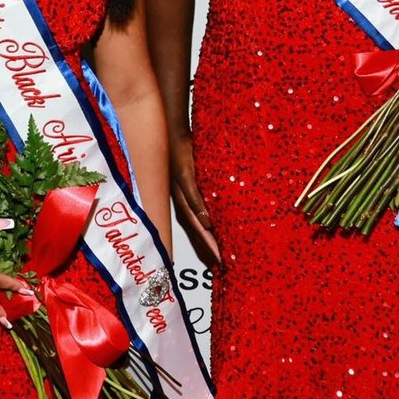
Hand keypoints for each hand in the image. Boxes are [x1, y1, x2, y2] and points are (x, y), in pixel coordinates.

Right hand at [169, 132, 220, 266]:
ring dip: (210, 239)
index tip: (222, 262)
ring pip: (200, 225)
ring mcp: (187, 198)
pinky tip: (218, 226)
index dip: (210, 247)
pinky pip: (201, 213)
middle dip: (210, 249)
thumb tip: (206, 223)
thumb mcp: (186, 175)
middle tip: (224, 265)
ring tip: (220, 253)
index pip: (200, 231)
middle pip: (199, 233)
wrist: (174, 133)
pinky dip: (210, 223)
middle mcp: (184, 204)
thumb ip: (194, 199)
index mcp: (183, 204)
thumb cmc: (178, 151)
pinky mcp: (192, 190)